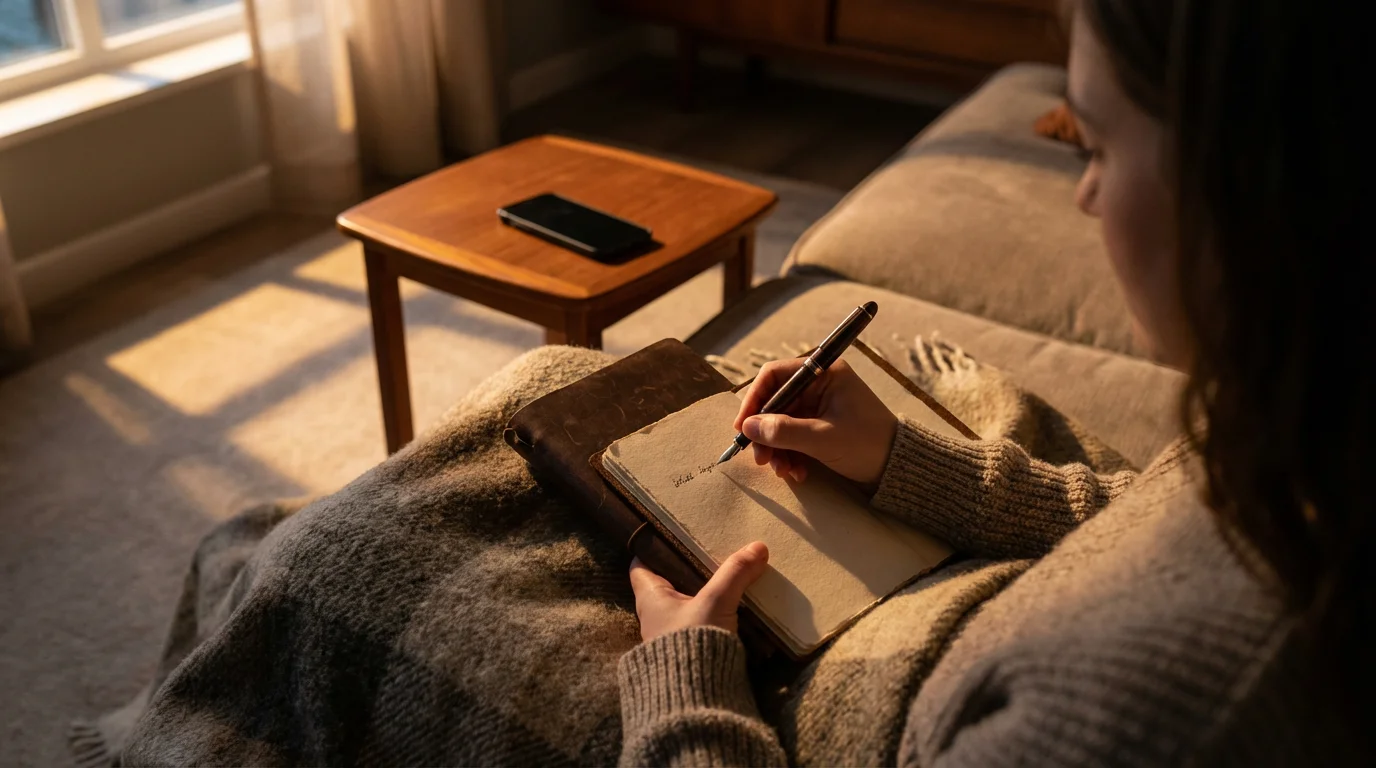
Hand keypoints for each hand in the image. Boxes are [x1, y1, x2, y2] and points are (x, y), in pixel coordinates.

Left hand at [629, 542, 768, 641]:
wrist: (696, 698)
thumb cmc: (693, 642)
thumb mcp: (716, 601)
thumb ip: (735, 573)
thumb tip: (757, 547)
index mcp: (649, 598)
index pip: (640, 566)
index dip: (652, 549)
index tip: (671, 535)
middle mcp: (654, 616)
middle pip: (667, 584)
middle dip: (686, 570)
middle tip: (708, 551)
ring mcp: (670, 636)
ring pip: (684, 605)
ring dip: (701, 593)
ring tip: (725, 576)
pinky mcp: (687, 651)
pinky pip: (697, 623)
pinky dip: (710, 613)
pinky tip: (731, 607)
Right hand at [734, 358, 896, 485]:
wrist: (899, 467)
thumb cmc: (868, 444)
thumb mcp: (823, 438)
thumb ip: (784, 431)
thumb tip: (748, 427)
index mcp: (824, 374)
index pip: (774, 376)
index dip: (754, 400)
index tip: (743, 427)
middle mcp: (819, 385)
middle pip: (775, 403)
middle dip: (765, 433)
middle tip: (761, 459)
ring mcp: (819, 406)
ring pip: (781, 423)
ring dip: (777, 448)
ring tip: (783, 471)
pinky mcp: (820, 426)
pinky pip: (793, 436)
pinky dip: (790, 454)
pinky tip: (797, 472)